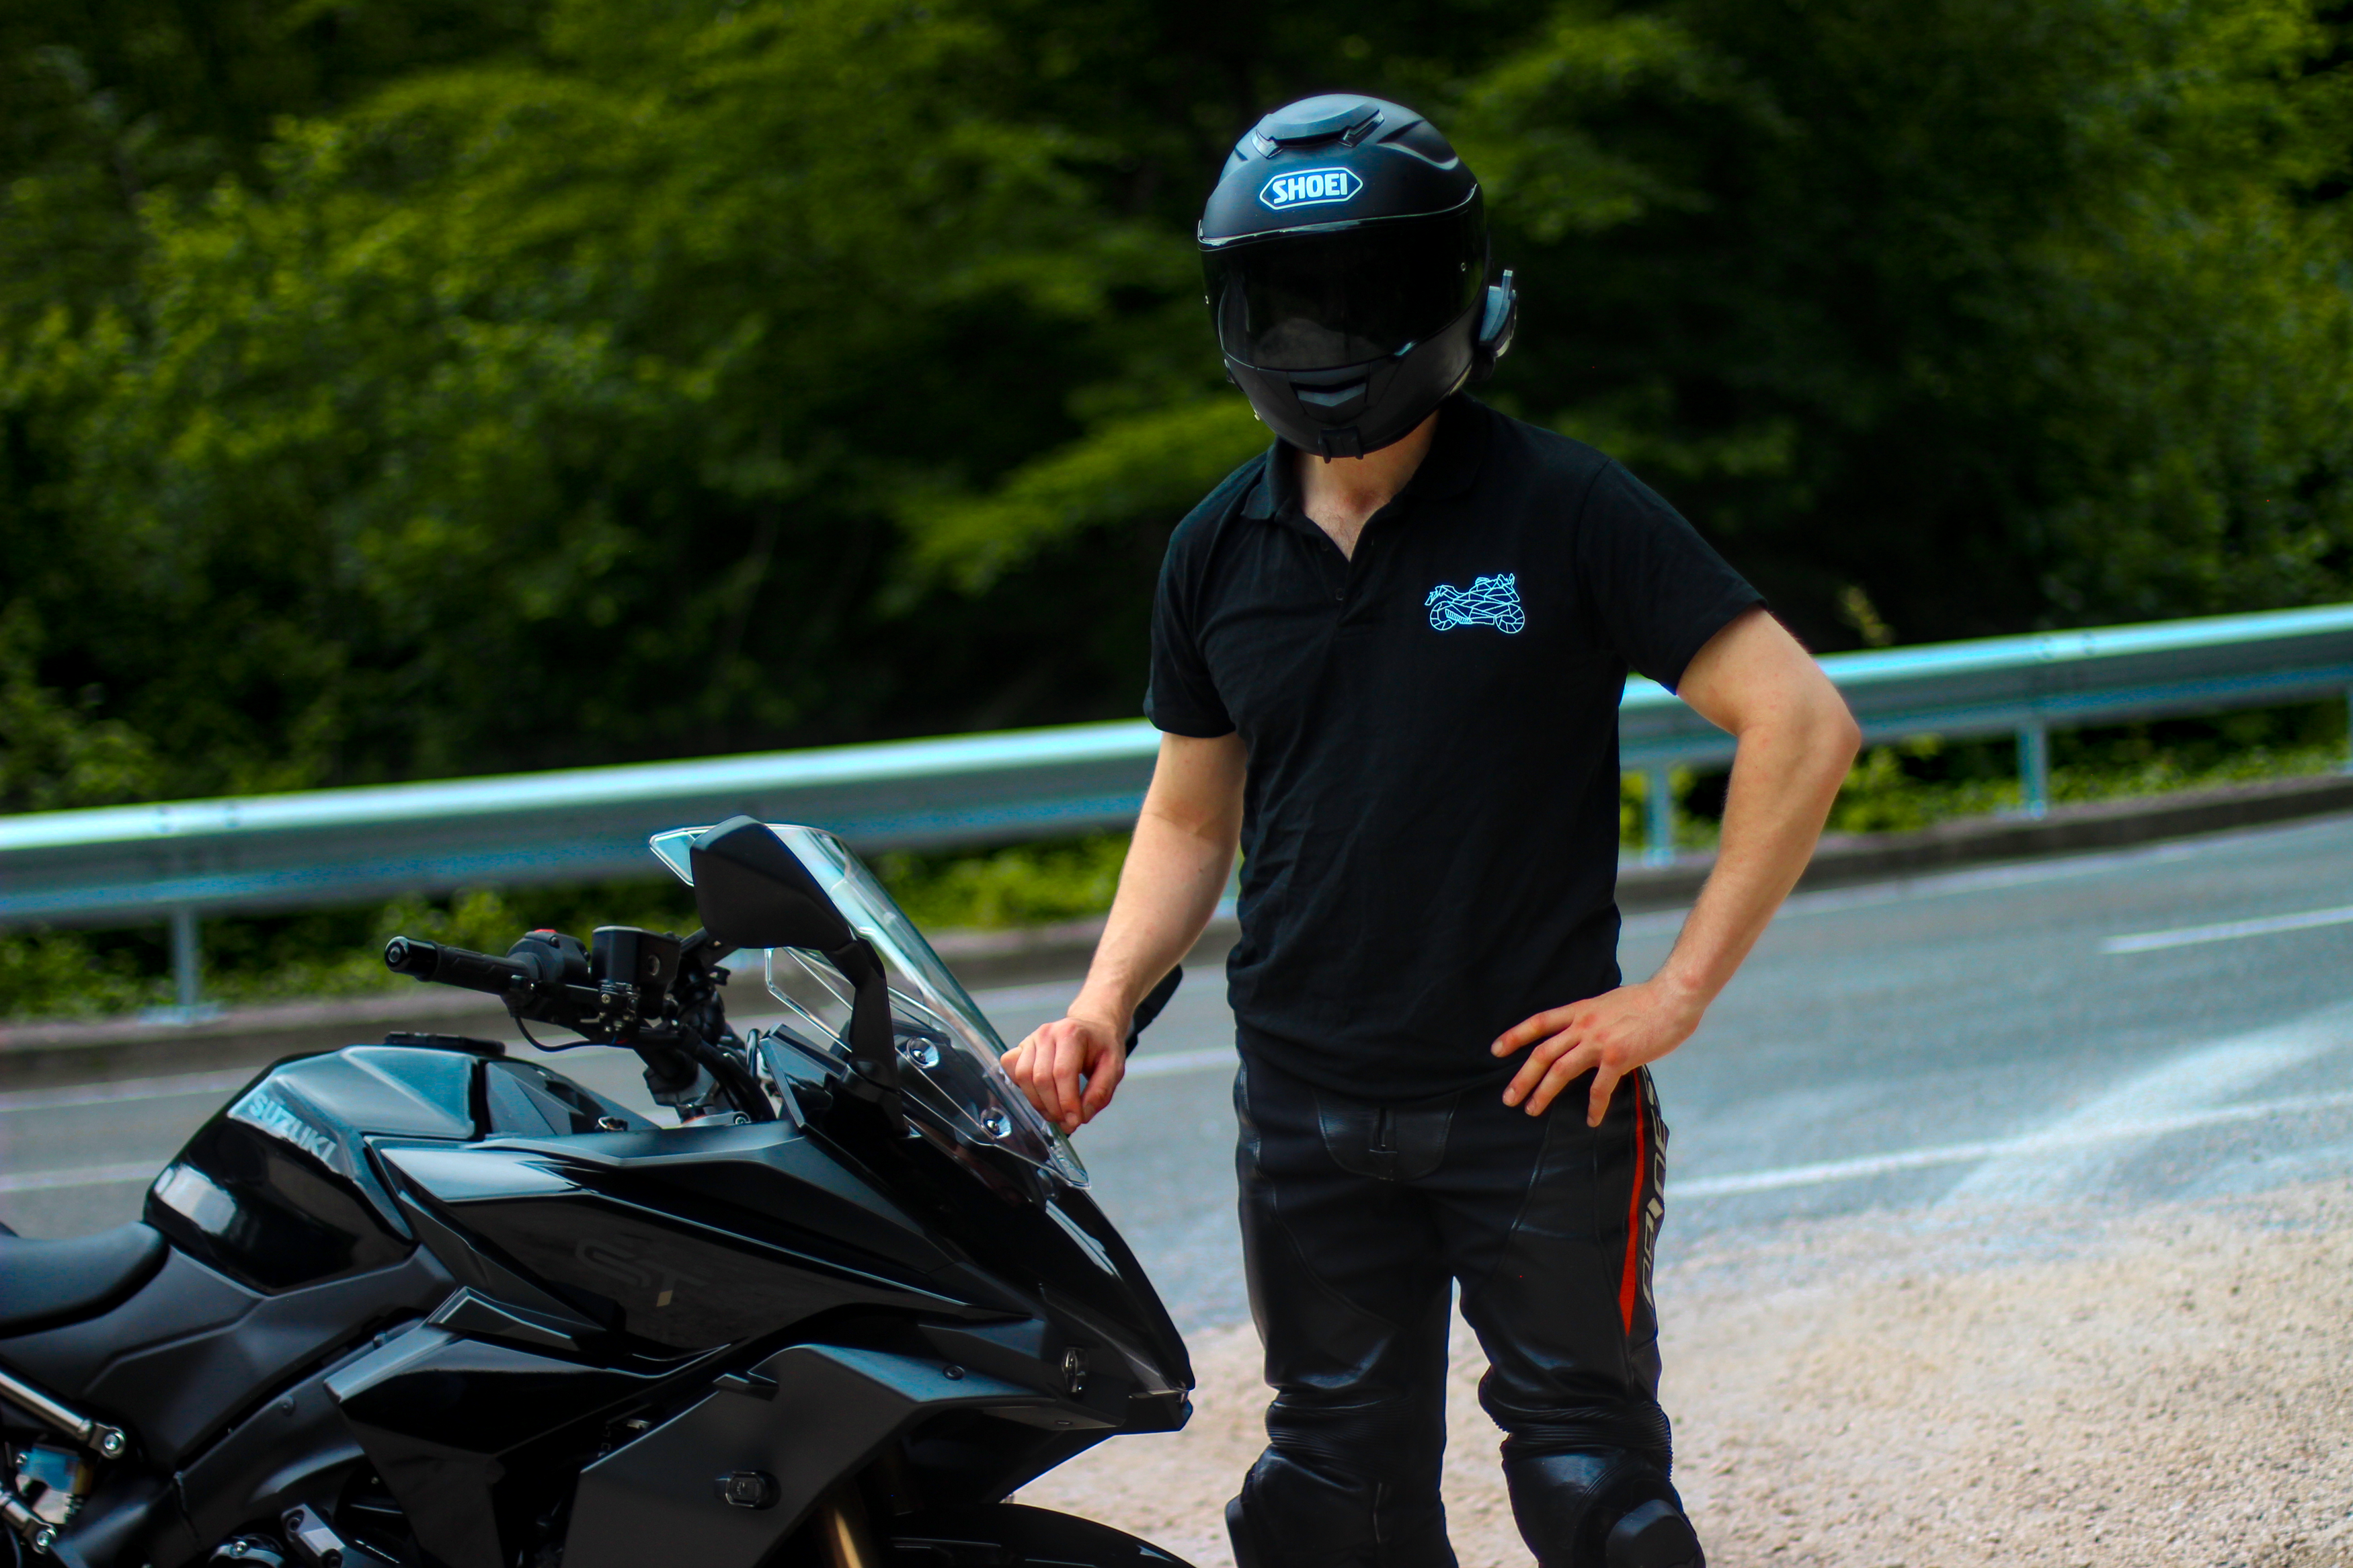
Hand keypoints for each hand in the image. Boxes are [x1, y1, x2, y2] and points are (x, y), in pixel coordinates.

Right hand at [1003, 1012, 1128, 1132]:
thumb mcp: (1114, 1067)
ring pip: (1024, 1077)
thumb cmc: (1102, 1047)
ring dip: (1038, 1103)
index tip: (1075, 1121)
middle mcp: (1047, 1033)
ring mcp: (1031, 1039)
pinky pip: (1012, 1070)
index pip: (1063, 1072)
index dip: (1067, 1102)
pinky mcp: (1021, 1047)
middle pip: (1041, 1078)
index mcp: (1072, 1033)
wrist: (1092, 1027)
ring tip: (1055, 1114)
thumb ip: (1100, 1092)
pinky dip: (1023, 1088)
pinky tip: (1041, 1096)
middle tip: (1067, 1123)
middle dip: (1053, 1107)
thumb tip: (1081, 1116)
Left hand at [1490, 979, 1704, 1125]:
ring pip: (1560, 1070)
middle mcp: (1583, 1025)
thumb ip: (1593, 1018)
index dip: (1515, 1036)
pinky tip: (1591, 1120)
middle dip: (1522, 1077)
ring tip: (1532, 1110)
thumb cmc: (1647, 1000)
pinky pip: (1600, 1088)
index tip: (1496, 1050)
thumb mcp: (1609, 1002)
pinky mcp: (1618, 1057)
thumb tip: (1586, 1031)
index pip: (1539, 1022)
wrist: (1673, 998)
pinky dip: (1594, 1106)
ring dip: (1544, 1092)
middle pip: (1543, 1052)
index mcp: (1580, 1010)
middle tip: (1508, 1097)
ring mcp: (1599, 1042)